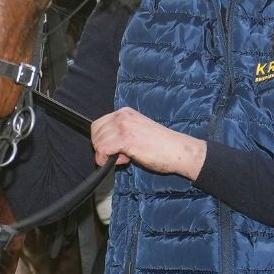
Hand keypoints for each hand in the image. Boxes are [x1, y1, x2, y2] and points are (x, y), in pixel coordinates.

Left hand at [90, 107, 207, 180]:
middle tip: (120, 155)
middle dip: (103, 148)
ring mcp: (123, 126)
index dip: (103, 141)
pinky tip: (125, 160)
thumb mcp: (137, 130)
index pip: (98, 125)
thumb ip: (121, 132)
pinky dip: (108, 161)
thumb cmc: (161, 145)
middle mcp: (122, 116)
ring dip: (108, 155)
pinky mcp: (125, 139)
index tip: (116, 149)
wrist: (178, 150)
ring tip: (126, 157)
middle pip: (95, 133)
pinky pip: (102, 151)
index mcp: (124, 112)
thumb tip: (105, 142)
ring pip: (97, 143)